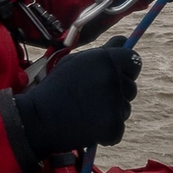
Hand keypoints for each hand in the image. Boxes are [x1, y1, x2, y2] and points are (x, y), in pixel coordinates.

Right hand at [13, 39, 140, 154]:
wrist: (39, 118)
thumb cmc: (56, 88)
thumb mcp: (76, 62)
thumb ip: (103, 52)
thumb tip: (123, 39)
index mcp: (105, 59)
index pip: (134, 61)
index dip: (126, 70)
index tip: (116, 76)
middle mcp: (113, 78)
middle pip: (131, 87)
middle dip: (117, 94)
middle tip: (92, 98)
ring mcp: (115, 103)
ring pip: (125, 109)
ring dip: (111, 113)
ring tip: (87, 113)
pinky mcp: (113, 126)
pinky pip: (118, 129)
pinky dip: (106, 132)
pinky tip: (88, 127)